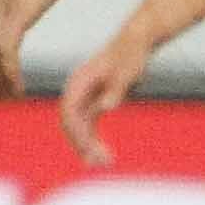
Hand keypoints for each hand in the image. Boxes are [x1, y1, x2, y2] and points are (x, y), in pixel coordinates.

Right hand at [55, 17, 157, 165]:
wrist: (136, 42)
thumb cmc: (132, 54)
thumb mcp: (126, 71)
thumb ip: (116, 89)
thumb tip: (105, 107)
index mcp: (78, 82)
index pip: (69, 113)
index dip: (77, 133)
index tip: (91, 150)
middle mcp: (76, 91)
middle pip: (71, 123)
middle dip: (82, 144)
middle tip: (100, 162)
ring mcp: (84, 97)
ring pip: (79, 127)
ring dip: (88, 146)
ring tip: (104, 163)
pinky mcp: (93, 101)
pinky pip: (89, 125)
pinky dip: (94, 140)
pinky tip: (104, 154)